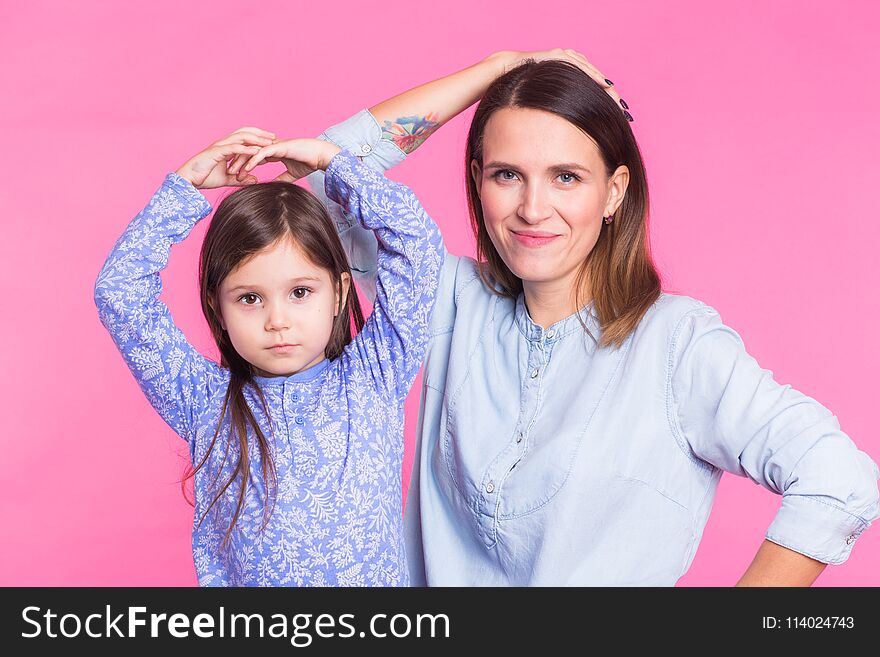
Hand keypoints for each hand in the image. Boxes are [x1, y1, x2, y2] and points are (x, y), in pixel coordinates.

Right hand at [175, 127, 275, 188]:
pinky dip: (245, 149)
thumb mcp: (227, 179)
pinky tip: (256, 151)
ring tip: (269, 142)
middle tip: (274, 137)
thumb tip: (255, 180)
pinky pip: (233, 148)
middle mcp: (223, 143)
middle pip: (245, 132)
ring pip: (240, 137)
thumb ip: (241, 179)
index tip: (271, 140)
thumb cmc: (204, 178)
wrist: (188, 181)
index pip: (244, 137)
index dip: (258, 136)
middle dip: (260, 133)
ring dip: (256, 139)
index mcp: (226, 147)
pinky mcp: (215, 152)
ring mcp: (219, 146)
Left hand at [236, 138, 341, 182]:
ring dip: (241, 162)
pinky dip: (252, 161)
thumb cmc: (309, 162)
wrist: (320, 155)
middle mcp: (270, 146)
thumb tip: (274, 187)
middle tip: (227, 173)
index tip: (233, 175)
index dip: (242, 165)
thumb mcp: (292, 174)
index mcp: (272, 151)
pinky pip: (261, 154)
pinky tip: (245, 169)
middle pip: (248, 152)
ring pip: (251, 152)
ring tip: (232, 172)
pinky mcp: (278, 147)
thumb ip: (281, 179)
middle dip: (236, 162)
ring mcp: (273, 145)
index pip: (252, 157)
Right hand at [487, 49, 625, 115]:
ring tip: (616, 100)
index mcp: (566, 81)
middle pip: (596, 81)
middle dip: (610, 96)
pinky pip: (579, 65)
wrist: (500, 76)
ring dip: (606, 86)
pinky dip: (592, 74)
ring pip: (591, 72)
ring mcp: (562, 59)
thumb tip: (566, 140)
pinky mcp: (556, 55)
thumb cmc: (518, 97)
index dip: (605, 104)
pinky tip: (605, 85)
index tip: (618, 119)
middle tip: (624, 111)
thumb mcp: (542, 111)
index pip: (592, 91)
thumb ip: (556, 119)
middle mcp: (567, 68)